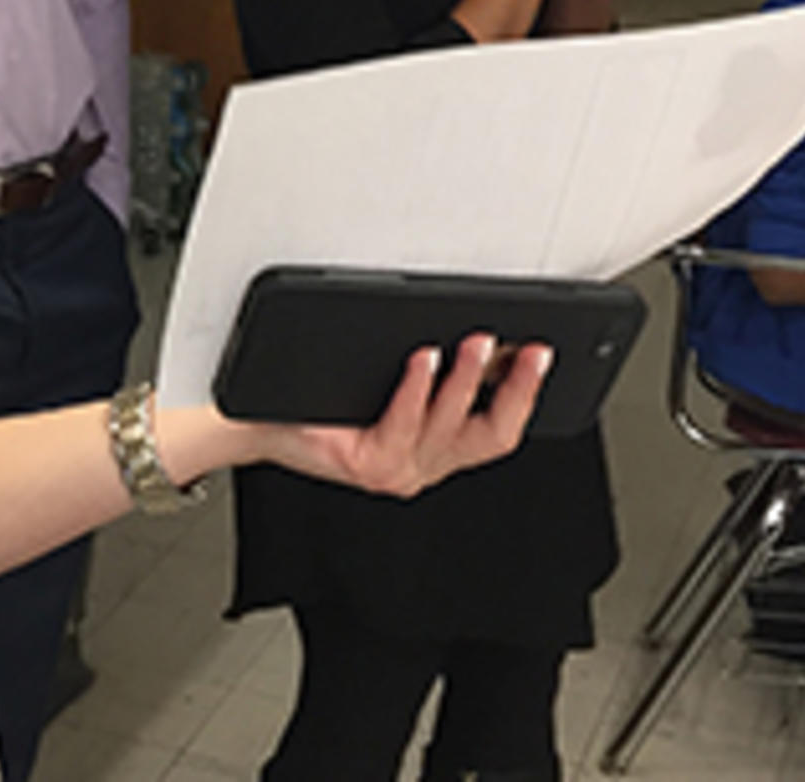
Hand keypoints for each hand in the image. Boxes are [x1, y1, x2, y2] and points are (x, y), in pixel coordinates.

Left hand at [249, 334, 547, 498]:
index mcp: (435, 450)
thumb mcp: (390, 389)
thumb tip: (482, 334)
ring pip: (450, 426)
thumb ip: (434, 376)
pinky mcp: (368, 466)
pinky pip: (403, 423)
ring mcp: (397, 470)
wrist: (260, 423)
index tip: (544, 353)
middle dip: (518, 390)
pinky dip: (417, 387)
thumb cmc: (321, 404)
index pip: (499, 429)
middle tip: (531, 350)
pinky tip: (422, 358)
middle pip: (491, 436)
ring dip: (469, 378)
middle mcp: (422, 466)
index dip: (528, 393)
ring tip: (478, 341)